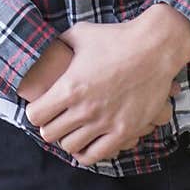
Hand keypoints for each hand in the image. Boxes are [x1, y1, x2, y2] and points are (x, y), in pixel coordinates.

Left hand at [23, 5, 189, 166]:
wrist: (154, 47)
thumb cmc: (116, 38)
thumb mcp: (80, 33)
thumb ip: (59, 44)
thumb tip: (45, 49)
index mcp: (70, 86)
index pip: (35, 115)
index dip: (35, 111)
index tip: (43, 106)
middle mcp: (84, 108)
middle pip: (50, 134)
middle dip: (50, 125)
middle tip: (58, 118)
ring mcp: (104, 122)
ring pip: (71, 147)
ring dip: (69, 138)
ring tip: (74, 129)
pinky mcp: (124, 131)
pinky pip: (96, 156)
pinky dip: (87, 152)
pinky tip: (89, 141)